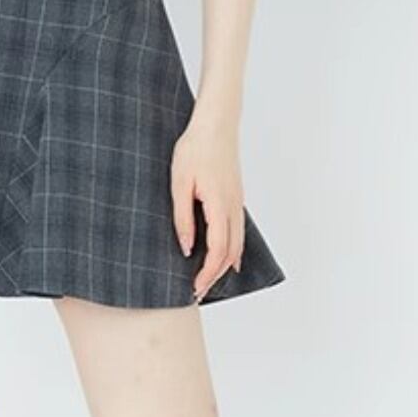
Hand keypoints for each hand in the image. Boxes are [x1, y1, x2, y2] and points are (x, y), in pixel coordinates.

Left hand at [170, 114, 244, 301]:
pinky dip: (232, 249)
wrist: (215, 125)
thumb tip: (187, 248)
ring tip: (209, 280)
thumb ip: (183, 217)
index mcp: (219, 205)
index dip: (207, 273)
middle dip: (215, 275)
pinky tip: (225, 256)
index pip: (218, 250)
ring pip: (237, 243)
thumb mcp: (179, 183)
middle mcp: (233, 207)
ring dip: (225, 265)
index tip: (194, 287)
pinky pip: (238, 230)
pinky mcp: (235, 196)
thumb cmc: (194, 149)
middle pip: (230, 253)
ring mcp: (237, 202)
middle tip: (198, 291)